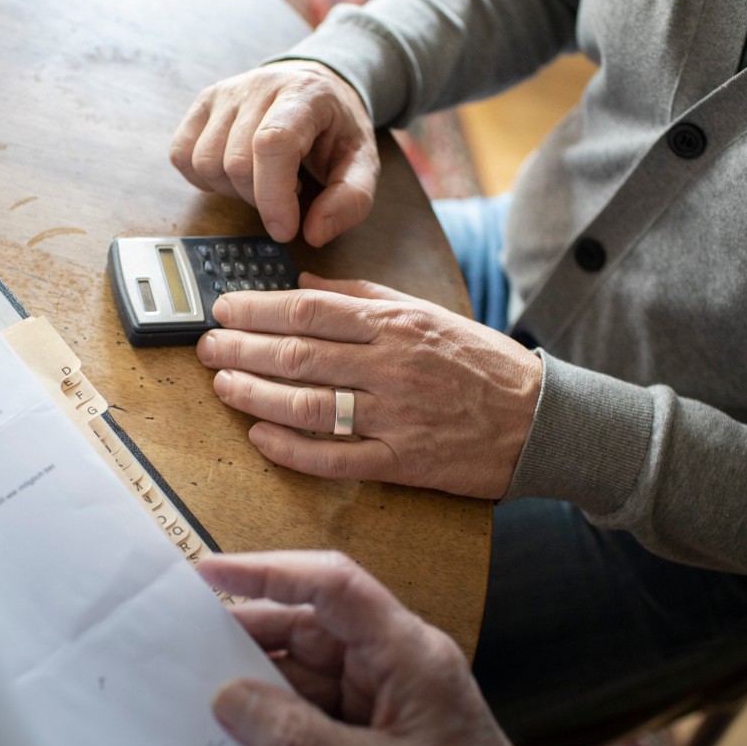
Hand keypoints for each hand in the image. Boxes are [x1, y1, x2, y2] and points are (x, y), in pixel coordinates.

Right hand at [170, 60, 378, 245]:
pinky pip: (182, 156)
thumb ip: (350, 200)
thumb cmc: (336, 129)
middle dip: (259, 199)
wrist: (316, 85)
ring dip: (232, 190)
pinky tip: (235, 176)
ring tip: (262, 181)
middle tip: (285, 196)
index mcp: (303, 94)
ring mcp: (224, 93)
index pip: (272, 144)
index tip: (285, 230)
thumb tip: (313, 234)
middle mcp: (258, 85)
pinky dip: (205, 179)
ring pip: (204, 162)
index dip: (273, 196)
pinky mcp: (201, 104)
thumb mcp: (362, 163)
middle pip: (236, 162)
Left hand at [196, 274, 541, 498]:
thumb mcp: (428, 313)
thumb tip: (303, 283)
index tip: (223, 310)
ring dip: (256, 394)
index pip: (310, 312)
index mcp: (396, 325)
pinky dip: (291, 449)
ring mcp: (396, 417)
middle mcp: (392, 367)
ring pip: (309, 405)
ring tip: (222, 385)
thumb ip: (364, 298)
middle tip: (206, 347)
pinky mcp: (402, 463)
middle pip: (299, 356)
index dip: (257, 310)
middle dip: (242, 350)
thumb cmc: (481, 363)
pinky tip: (259, 435)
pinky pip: (335, 458)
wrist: (540, 418)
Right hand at [198, 551, 575, 745]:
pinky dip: (283, 711)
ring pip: (312, 665)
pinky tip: (246, 725)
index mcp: (409, 651)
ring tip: (204, 686)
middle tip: (186, 640)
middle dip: (253, 629)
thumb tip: (228, 698)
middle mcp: (398, 657)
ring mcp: (391, 690)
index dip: (270, 570)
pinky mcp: (383, 722)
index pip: (333, 585)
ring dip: (263, 676)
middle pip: (315, 623)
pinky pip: (321, 702)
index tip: (211, 570)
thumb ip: (296, 739)